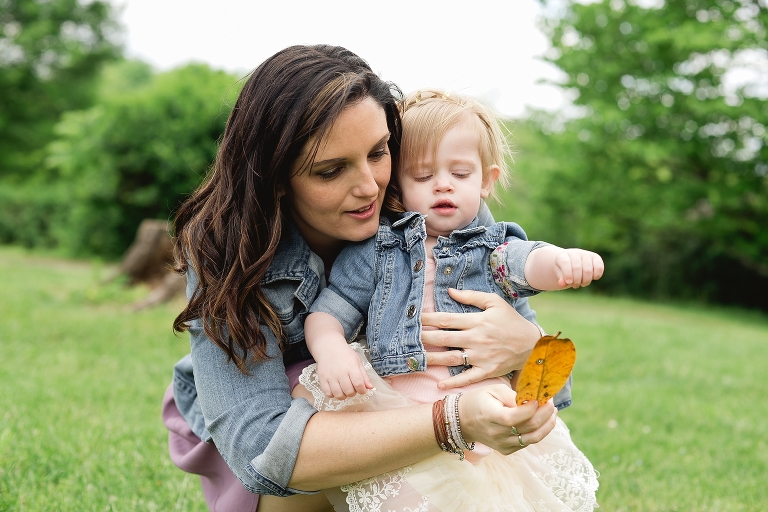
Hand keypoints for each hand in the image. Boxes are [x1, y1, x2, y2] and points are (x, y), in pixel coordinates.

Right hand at [315, 345, 372, 399]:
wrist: (329, 347)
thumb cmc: (345, 355)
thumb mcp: (358, 362)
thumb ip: (364, 376)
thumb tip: (370, 388)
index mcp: (351, 367)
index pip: (359, 384)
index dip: (362, 390)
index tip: (362, 390)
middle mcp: (340, 372)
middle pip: (349, 391)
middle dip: (353, 393)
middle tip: (353, 389)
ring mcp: (330, 376)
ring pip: (338, 394)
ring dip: (344, 396)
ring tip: (344, 391)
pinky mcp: (322, 378)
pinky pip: (328, 393)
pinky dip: (333, 395)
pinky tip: (336, 390)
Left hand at [420, 288, 539, 389]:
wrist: (533, 344)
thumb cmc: (511, 321)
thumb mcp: (495, 302)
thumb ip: (472, 297)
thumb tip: (450, 291)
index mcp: (477, 321)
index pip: (446, 319)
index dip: (428, 319)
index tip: (414, 319)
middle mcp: (476, 339)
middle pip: (444, 338)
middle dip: (424, 338)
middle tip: (407, 339)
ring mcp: (481, 356)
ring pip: (451, 358)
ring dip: (433, 359)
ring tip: (416, 359)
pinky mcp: (487, 371)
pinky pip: (467, 378)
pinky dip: (454, 383)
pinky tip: (440, 385)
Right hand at [458, 384, 557, 454]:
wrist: (463, 420)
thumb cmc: (479, 400)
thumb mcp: (493, 390)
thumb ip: (513, 395)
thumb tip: (533, 400)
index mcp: (491, 416)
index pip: (515, 417)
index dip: (531, 408)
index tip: (540, 396)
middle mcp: (497, 434)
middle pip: (528, 427)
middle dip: (545, 413)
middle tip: (551, 401)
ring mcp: (502, 444)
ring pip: (533, 438)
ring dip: (547, 425)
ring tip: (553, 412)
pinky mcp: (506, 450)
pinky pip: (527, 443)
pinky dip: (539, 432)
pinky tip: (543, 421)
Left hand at [554, 249, 603, 288]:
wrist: (571, 264)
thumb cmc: (563, 271)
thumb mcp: (560, 276)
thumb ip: (561, 280)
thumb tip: (562, 284)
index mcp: (562, 256)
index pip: (565, 263)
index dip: (567, 274)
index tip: (569, 282)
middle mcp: (574, 253)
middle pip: (577, 268)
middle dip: (576, 280)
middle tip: (575, 285)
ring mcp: (585, 254)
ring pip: (588, 270)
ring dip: (585, 281)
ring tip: (582, 284)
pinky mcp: (596, 257)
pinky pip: (599, 268)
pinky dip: (596, 276)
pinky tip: (592, 278)